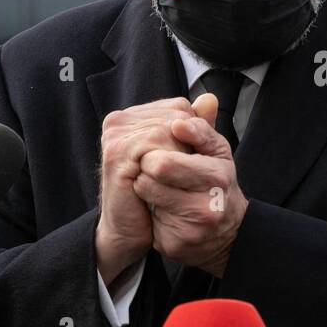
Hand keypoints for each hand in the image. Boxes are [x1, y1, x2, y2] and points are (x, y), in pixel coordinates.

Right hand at [95, 97, 196, 280]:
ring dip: (183, 156)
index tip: (195, 157)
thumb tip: (211, 98)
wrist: (133, 228)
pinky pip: (156, 148)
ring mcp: (115, 136)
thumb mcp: (180, 155)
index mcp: (132, 117)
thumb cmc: (156, 192)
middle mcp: (119, 121)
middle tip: (190, 170)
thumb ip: (194, 127)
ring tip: (180, 178)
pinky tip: (171, 182)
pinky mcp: (116, 154)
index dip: (195, 131)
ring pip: (169, 130)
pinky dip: (171, 165)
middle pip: (176, 116)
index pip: (179, 107)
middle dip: (190, 143)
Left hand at [133, 100, 247, 277]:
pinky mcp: (177, 244)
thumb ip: (204, 128)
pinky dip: (148, 211)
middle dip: (148, 164)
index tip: (163, 140)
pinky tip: (158, 209)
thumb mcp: (215, 154)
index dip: (162, 145)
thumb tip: (204, 100)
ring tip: (154, 186)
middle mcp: (212, 199)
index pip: (174, 153)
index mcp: (220, 170)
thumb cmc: (213, 184)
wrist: (224, 234)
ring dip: (144, 185)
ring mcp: (195, 225)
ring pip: (148, 192)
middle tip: (150, 165)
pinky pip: (148, 219)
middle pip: (158, 169)